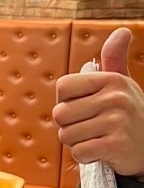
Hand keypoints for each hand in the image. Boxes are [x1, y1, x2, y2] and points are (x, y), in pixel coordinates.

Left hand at [53, 28, 143, 178]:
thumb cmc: (128, 113)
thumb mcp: (121, 83)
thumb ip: (114, 58)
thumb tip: (123, 31)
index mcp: (112, 79)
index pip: (62, 88)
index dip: (66, 102)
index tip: (84, 108)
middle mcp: (116, 97)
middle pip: (60, 114)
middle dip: (69, 126)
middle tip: (91, 127)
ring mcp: (117, 121)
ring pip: (67, 136)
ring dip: (77, 142)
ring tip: (97, 138)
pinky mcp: (116, 145)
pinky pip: (78, 152)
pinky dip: (85, 156)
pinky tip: (101, 151)